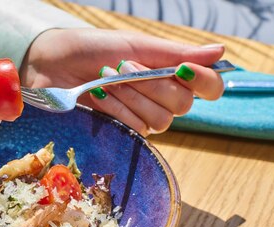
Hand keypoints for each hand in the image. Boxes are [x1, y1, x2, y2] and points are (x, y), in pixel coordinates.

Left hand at [20, 28, 225, 135]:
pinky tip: (98, 96)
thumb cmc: (93, 50)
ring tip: (105, 78)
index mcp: (171, 73)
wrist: (53, 65)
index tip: (184, 69)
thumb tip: (220, 52)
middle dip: (151, 83)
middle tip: (123, 66)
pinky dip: (116, 109)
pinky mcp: (122, 133)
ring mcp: (142, 118)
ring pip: (160, 119)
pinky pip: (135, 128)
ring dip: (131, 95)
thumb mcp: (134, 45)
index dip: (205, 82)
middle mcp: (162, 99)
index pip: (210, 88)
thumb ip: (175, 53)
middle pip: (183, 105)